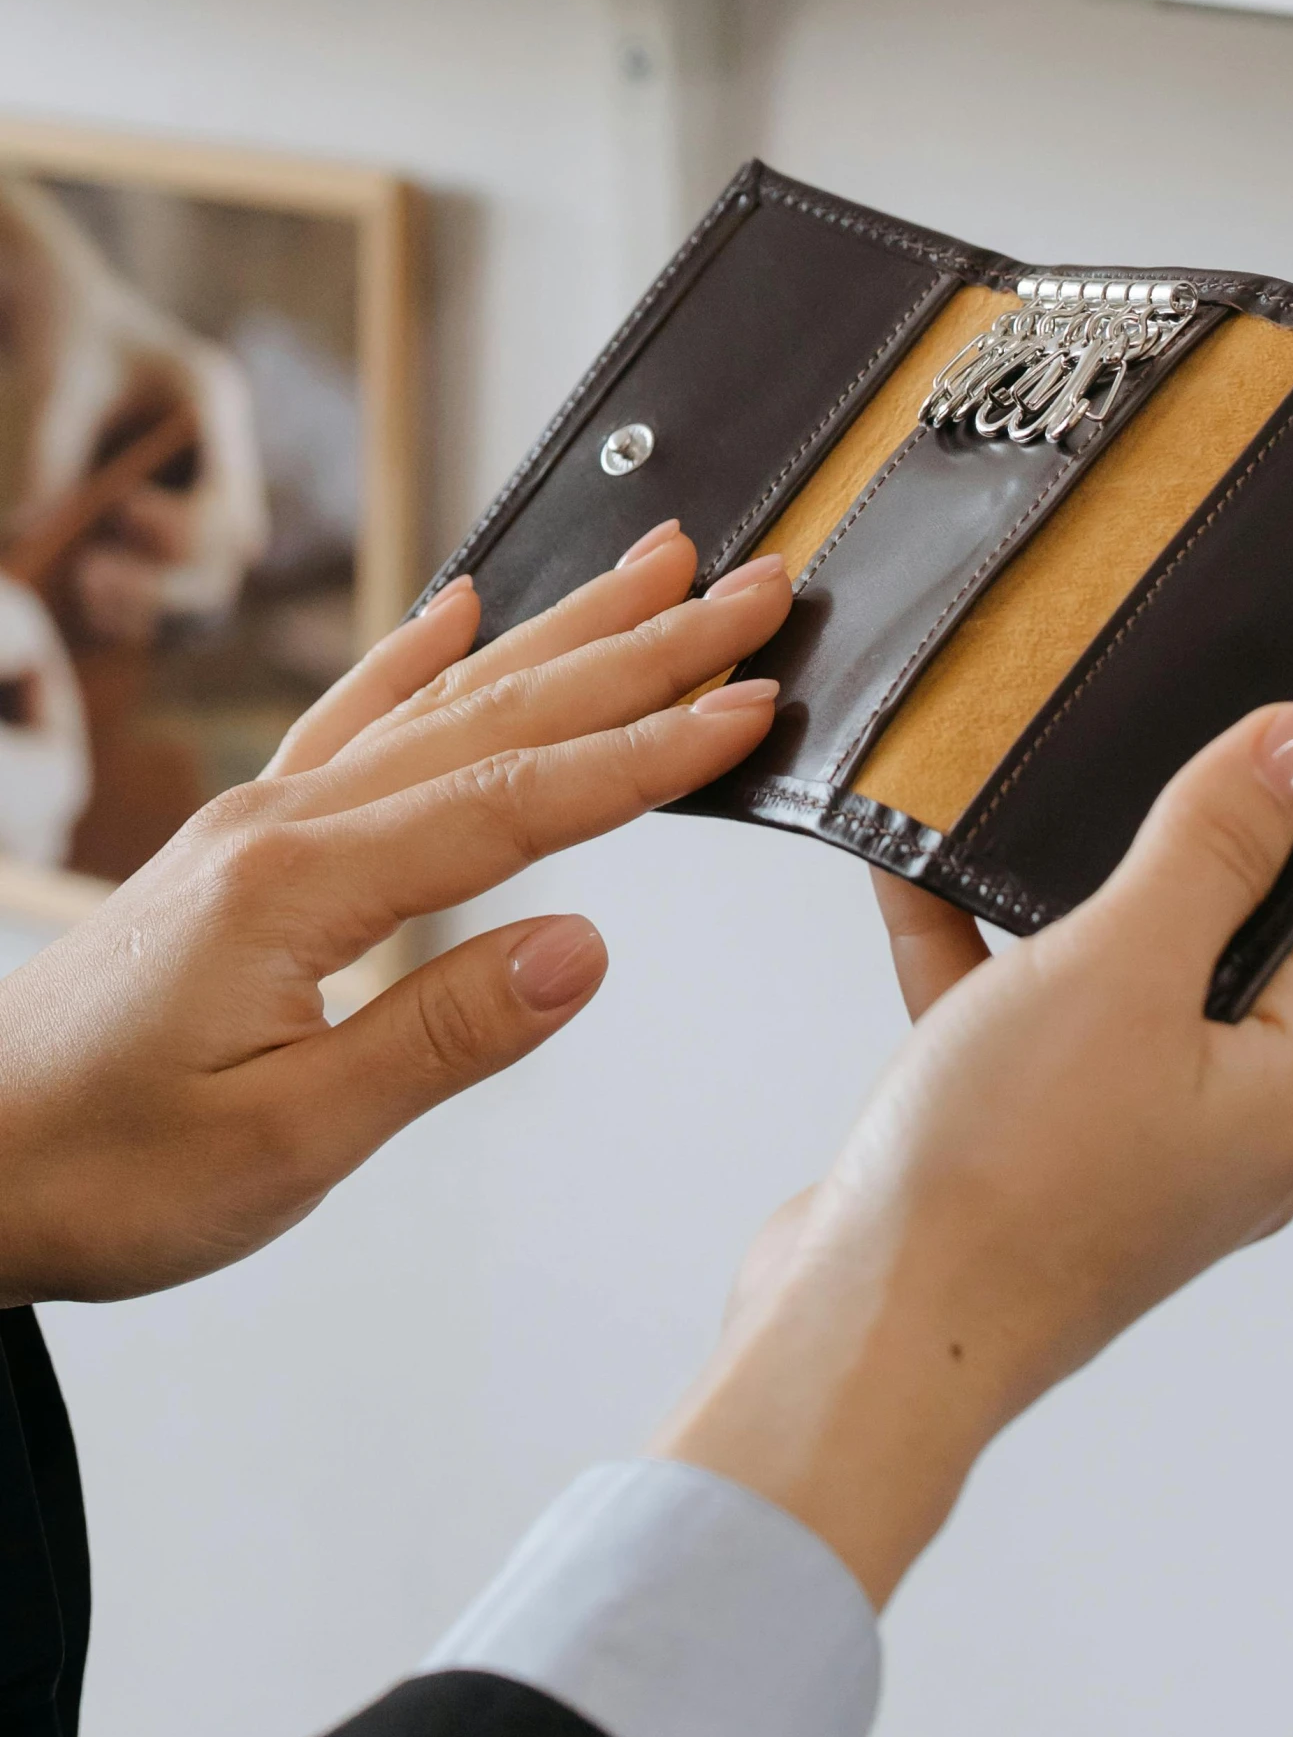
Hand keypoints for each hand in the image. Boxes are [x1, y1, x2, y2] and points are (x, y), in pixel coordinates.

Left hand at [0, 525, 791, 1305]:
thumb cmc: (98, 1166)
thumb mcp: (283, 1139)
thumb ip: (440, 1035)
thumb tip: (583, 948)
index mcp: (303, 885)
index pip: (520, 799)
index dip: (647, 751)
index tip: (749, 702)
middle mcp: (286, 822)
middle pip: (500, 712)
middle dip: (639, 648)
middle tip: (751, 588)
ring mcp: (262, 819)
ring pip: (440, 696)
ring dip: (558, 631)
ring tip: (654, 570)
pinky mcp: (244, 840)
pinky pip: (349, 716)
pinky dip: (413, 654)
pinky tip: (458, 608)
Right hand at [655, 702, 1292, 1606]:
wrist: (860, 1336)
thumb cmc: (1001, 1180)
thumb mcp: (1120, 968)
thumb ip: (1212, 846)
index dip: (1270, 800)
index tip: (1216, 714)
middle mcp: (1229, 1124)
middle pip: (1209, 935)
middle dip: (1140, 840)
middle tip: (1097, 741)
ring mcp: (1126, 1142)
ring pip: (1102, 975)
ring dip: (1038, 893)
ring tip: (993, 799)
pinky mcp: (1032, 1150)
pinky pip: (1017, 1019)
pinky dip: (969, 951)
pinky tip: (909, 868)